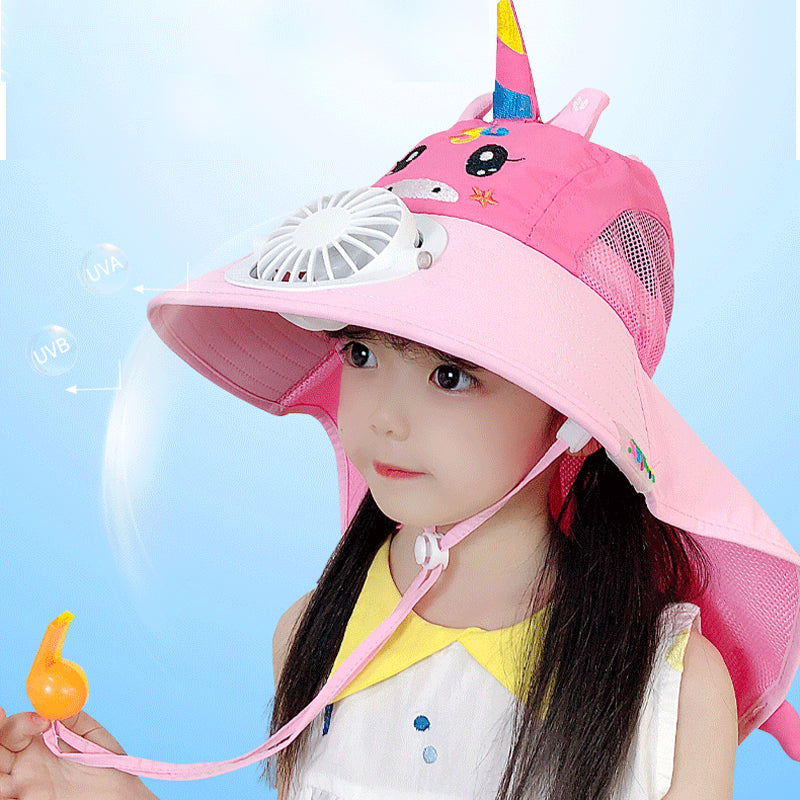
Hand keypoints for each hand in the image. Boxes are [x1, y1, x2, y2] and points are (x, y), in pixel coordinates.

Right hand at [0, 707, 156, 799]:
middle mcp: (27, 766)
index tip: (41, 721)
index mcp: (43, 744)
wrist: (119, 799)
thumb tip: (61, 702)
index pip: (16, 728)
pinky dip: (2, 792)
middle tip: (3, 719)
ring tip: (3, 758)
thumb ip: (76, 719)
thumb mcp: (94, 739)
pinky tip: (10, 786)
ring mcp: (24, 788)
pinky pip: (5, 799)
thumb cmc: (110, 770)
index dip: (21, 722)